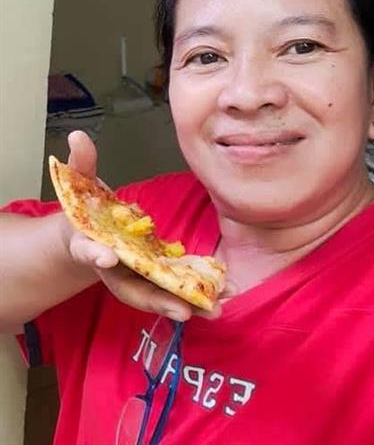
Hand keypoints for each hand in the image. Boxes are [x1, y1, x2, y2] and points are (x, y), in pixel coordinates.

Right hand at [64, 130, 216, 321]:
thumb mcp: (79, 184)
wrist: (86, 235)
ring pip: (158, 294)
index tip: (108, 256)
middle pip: (131, 289)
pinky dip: (196, 293)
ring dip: (187, 303)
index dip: (95, 254)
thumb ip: (81, 163)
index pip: (89, 251)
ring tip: (217, 308)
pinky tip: (224, 293)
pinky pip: (174, 287)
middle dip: (157, 299)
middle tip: (185, 309)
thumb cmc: (85, 211)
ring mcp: (135, 277)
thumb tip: (77, 136)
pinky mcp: (154, 276)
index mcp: (88, 246)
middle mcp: (113, 270)